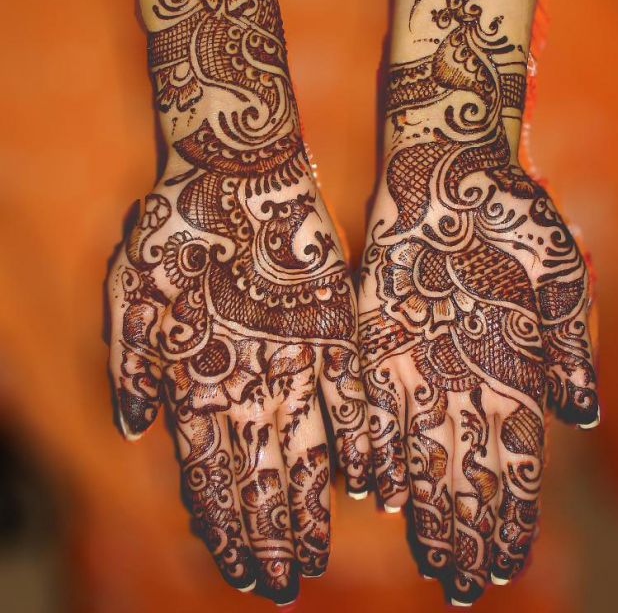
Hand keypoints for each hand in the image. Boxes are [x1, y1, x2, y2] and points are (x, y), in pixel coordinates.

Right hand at [107, 134, 370, 601]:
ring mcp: (293, 353)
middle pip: (258, 469)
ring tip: (311, 554)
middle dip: (266, 530)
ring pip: (302, 442)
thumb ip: (128, 357)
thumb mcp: (132, 285)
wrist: (232, 168)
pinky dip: (356, 435)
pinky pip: (346, 390)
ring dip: (307, 501)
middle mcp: (249, 373)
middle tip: (280, 586)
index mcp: (199, 372)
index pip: (208, 466)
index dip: (220, 520)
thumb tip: (133, 427)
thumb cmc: (174, 224)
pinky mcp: (332, 325)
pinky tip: (367, 481)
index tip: (236, 568)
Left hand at [358, 133, 598, 603]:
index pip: (516, 458)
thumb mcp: (559, 273)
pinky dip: (377, 443)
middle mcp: (463, 371)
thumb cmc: (514, 213)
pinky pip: (374, 399)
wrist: (451, 165)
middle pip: (466, 466)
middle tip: (461, 586)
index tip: (506, 564)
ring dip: (424, 503)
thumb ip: (571, 343)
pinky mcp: (376, 333)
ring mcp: (418, 356)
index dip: (514, 513)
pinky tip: (377, 488)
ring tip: (427, 558)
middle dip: (465, 526)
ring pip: (421, 446)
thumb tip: (580, 415)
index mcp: (512, 364)